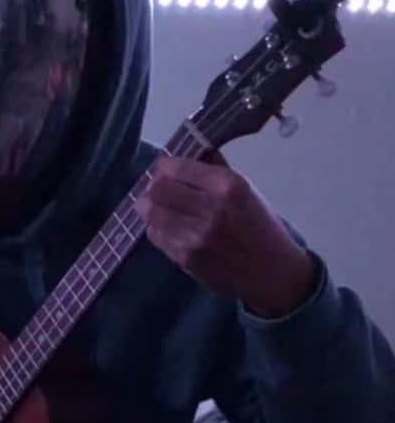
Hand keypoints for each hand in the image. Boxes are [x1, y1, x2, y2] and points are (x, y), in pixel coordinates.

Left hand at [135, 154, 315, 317]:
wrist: (272, 273)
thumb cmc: (260, 228)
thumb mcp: (247, 190)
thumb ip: (216, 168)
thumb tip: (192, 149)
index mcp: (228, 186)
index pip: (176, 167)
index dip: (164, 167)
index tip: (165, 170)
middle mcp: (210, 209)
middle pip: (158, 189)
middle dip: (153, 186)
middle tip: (156, 189)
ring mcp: (196, 236)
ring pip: (151, 213)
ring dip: (150, 208)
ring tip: (158, 208)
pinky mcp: (186, 258)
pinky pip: (156, 236)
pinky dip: (156, 228)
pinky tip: (168, 227)